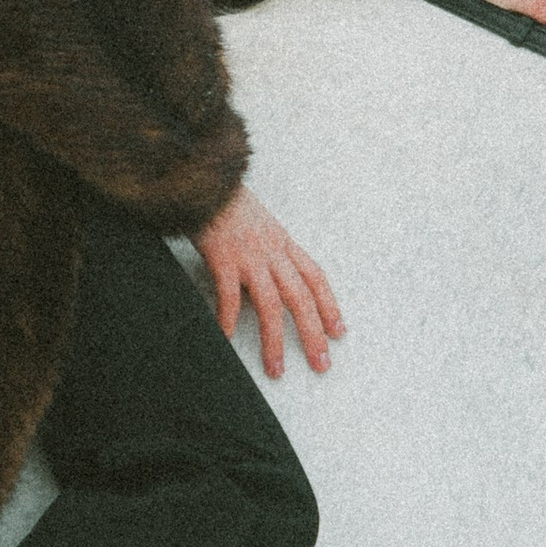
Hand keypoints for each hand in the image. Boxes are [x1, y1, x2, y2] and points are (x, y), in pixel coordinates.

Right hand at [194, 183, 343, 377]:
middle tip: (321, 364)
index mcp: (283, 243)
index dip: (330, 306)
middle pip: (301, 298)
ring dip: (275, 340)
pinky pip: (229, 296)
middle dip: (313, 334)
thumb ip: (266, 253)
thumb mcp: (259, 223)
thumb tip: (262, 286)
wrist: (206, 178)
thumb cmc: (227, 200)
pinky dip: (228, 321)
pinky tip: (226, 340)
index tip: (338, 332)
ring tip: (275, 368)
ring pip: (270, 304)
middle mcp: (272, 252)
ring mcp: (249, 256)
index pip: (316, 278)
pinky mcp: (223, 258)